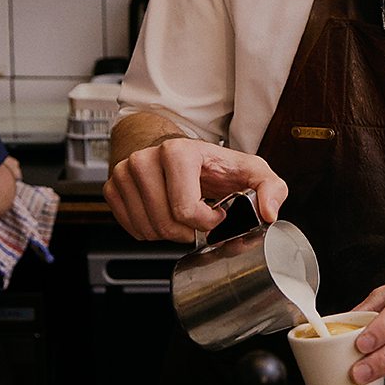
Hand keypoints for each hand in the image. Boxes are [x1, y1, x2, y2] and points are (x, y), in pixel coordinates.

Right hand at [103, 135, 288, 242]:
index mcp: (178, 152)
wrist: (178, 151)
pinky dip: (150, 231)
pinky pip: (131, 228)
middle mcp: (146, 159)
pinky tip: (163, 215)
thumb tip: (269, 212)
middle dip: (188, 231)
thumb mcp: (251, 170)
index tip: (217, 212)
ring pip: (148, 229)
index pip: (185, 209)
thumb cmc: (214, 164)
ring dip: (169, 233)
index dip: (206, 222)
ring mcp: (125, 172)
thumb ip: (271, 187)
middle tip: (199, 218)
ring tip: (182, 215)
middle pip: (165, 224)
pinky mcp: (113, 186)